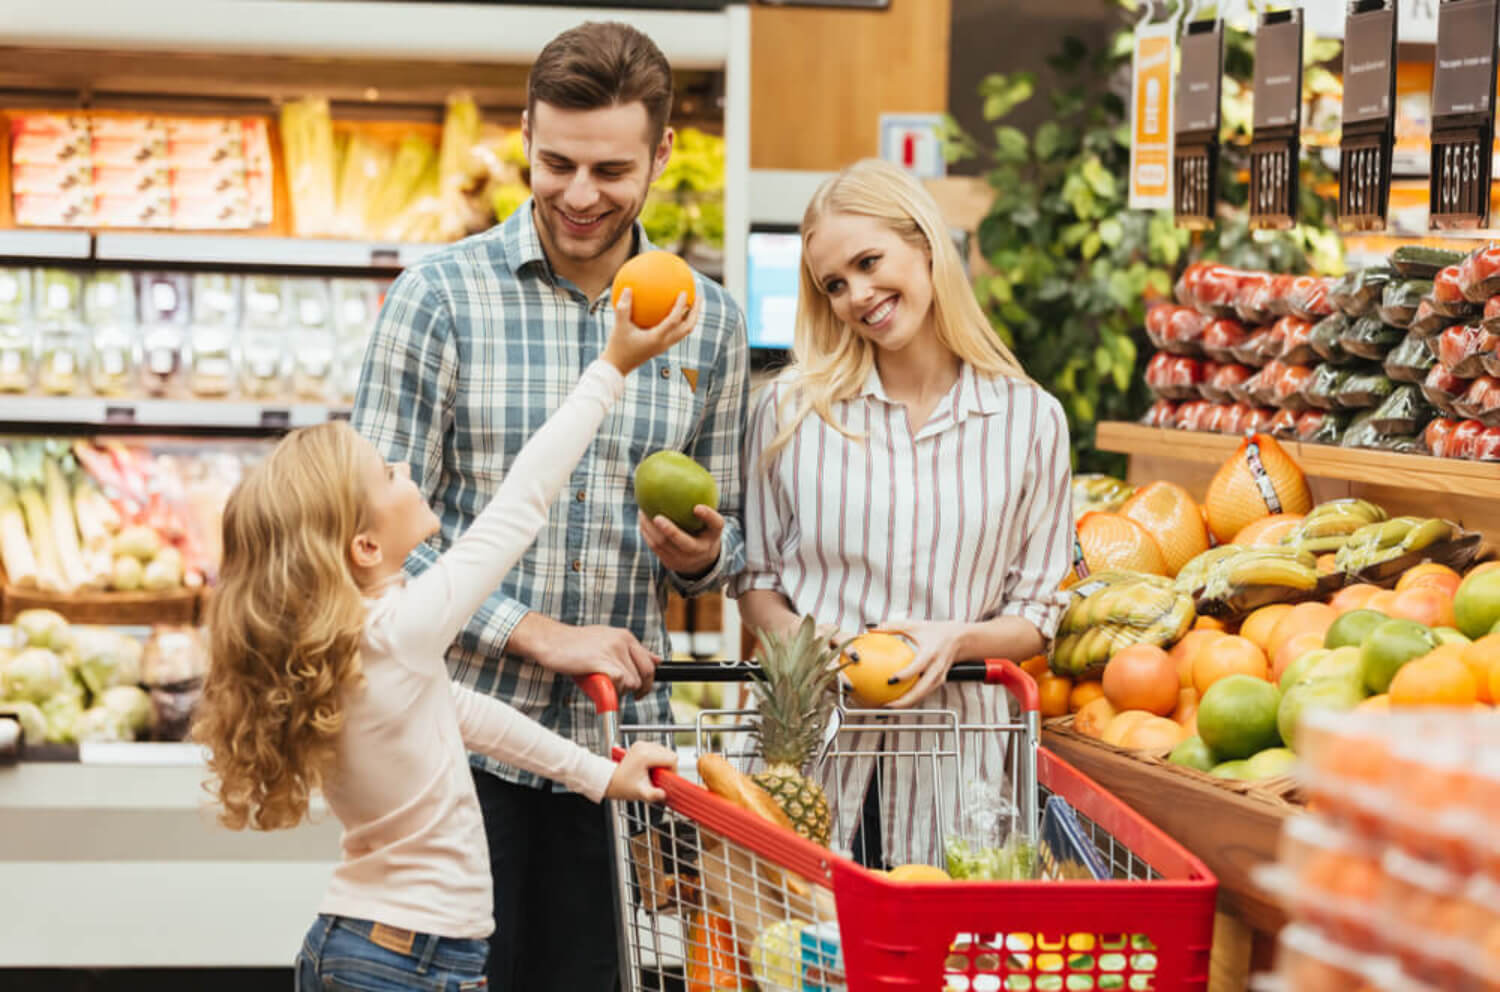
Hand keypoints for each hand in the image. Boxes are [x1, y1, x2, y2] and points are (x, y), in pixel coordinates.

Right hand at [517, 617, 659, 696]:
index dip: (648, 681)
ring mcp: (612, 651)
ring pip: (632, 681)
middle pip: (646, 673)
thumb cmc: (575, 644)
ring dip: (622, 690)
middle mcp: (622, 641)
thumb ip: (632, 651)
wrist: (551, 640)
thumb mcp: (608, 641)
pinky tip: (602, 687)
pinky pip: (620, 682)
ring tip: (606, 687)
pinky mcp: (601, 661)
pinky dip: (613, 690)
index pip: (650, 663)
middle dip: (639, 689)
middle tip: (625, 694)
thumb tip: (657, 660)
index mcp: (626, 636)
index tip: (640, 690)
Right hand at [602, 289, 702, 373]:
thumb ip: (623, 308)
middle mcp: (664, 343)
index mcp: (657, 338)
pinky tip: (672, 310)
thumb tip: (627, 288)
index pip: (674, 320)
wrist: (618, 368)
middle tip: (699, 296)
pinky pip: (676, 332)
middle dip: (696, 312)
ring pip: (684, 332)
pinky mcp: (661, 347)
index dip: (681, 306)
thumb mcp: (618, 327)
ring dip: (691, 317)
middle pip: (688, 327)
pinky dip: (679, 321)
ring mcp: (664, 346)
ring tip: (693, 303)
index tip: (685, 292)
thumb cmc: (617, 347)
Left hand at [606, 741, 675, 801]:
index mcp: (645, 755)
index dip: (673, 770)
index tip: (667, 780)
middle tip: (661, 778)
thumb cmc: (624, 786)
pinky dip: (659, 758)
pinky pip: (658, 750)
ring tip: (655, 773)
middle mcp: (644, 746)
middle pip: (669, 753)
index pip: (671, 758)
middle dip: (669, 766)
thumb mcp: (640, 793)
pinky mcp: (641, 745)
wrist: (611, 781)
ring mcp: (642, 744)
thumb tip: (663, 795)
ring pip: (665, 750)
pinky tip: (652, 768)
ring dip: (664, 762)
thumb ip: (653, 795)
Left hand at [639, 505, 722, 577]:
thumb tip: (695, 496)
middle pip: (680, 543)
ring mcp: (678, 560)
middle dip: (668, 530)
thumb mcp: (715, 527)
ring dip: (649, 528)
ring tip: (643, 512)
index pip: (710, 529)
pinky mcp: (666, 561)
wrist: (700, 562)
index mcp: (704, 545)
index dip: (705, 518)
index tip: (697, 507)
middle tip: (657, 516)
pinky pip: (653, 546)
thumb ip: (709, 514)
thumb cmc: (707, 535)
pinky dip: (646, 532)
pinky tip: (642, 518)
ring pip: (660, 544)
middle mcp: (693, 554)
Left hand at [870, 620, 972, 709]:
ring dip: (906, 704)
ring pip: (922, 696)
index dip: (905, 675)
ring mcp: (939, 677)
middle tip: (886, 705)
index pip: (917, 667)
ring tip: (888, 708)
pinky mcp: (939, 683)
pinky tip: (896, 701)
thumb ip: (893, 627)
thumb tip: (871, 629)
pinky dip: (911, 699)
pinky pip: (924, 694)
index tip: (890, 680)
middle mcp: (936, 668)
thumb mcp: (915, 626)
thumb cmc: (936, 632)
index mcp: (931, 653)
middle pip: (921, 690)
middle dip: (904, 701)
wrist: (961, 640)